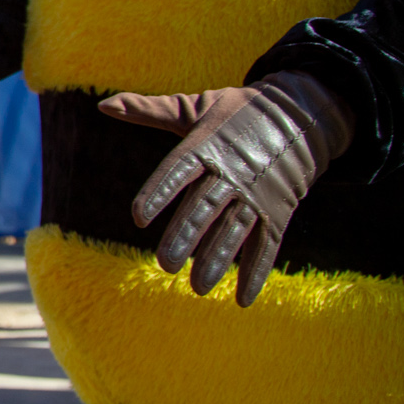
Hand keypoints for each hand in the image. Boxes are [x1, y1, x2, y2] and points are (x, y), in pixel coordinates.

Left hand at [99, 71, 352, 307]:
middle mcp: (232, 172)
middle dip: (186, 236)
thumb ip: (147, 111)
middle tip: (165, 265)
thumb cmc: (235, 113)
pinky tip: (243, 299)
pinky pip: (268, 244)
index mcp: (206, 146)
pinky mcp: (278, 211)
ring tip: (198, 287)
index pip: (178, 170)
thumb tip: (103, 104)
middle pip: (205, 207)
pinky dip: (256, 272)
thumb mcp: (193, 107)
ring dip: (218, 260)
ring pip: (235, 230)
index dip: (159, 192)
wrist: (300, 114)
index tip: (138, 218)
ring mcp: (257, 193)